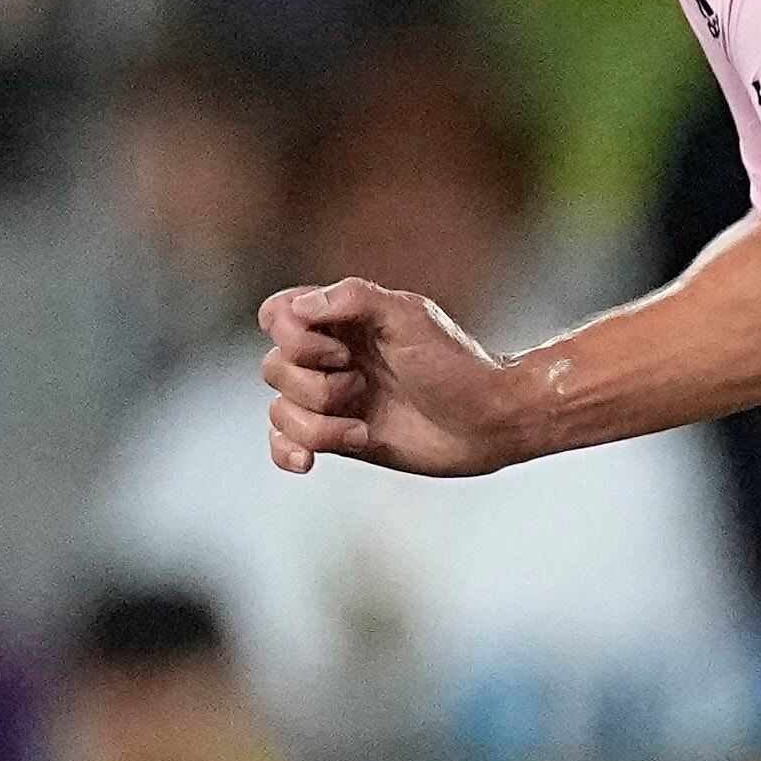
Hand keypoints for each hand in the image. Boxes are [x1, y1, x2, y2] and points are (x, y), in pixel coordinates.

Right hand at [258, 279, 528, 477]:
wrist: (487, 422)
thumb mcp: (409, 317)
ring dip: (317, 425)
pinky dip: (287, 451)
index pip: (277, 314)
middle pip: (273, 366)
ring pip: (278, 410)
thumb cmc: (456, 364)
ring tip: (364, 428)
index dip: (294, 334)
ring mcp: (332, 398)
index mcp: (345, 319)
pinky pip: (282, 443)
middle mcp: (332, 356)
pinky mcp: (336, 436)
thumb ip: (354, 297)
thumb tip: (297, 308)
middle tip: (362, 385)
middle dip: (314, 384)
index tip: (340, 348)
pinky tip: (309, 462)